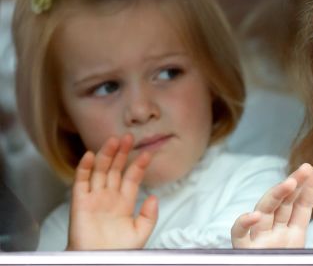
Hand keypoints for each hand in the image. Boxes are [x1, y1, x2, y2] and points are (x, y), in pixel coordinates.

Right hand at [67, 134, 157, 249]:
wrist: (99, 263)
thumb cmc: (118, 252)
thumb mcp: (141, 233)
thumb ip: (149, 215)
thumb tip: (154, 197)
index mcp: (125, 202)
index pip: (132, 178)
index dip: (139, 165)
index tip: (148, 153)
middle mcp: (109, 197)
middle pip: (116, 169)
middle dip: (122, 153)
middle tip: (129, 137)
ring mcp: (94, 198)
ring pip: (100, 171)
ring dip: (106, 155)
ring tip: (114, 140)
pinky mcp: (79, 203)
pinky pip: (81, 182)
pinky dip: (84, 168)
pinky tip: (90, 155)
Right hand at [231, 163, 312, 248]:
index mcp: (291, 236)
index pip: (301, 205)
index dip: (310, 187)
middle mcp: (274, 233)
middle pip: (284, 202)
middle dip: (295, 183)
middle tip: (308, 168)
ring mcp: (258, 240)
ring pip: (264, 210)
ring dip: (276, 194)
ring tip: (291, 182)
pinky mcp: (244, 251)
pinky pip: (238, 234)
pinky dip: (243, 223)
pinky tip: (254, 214)